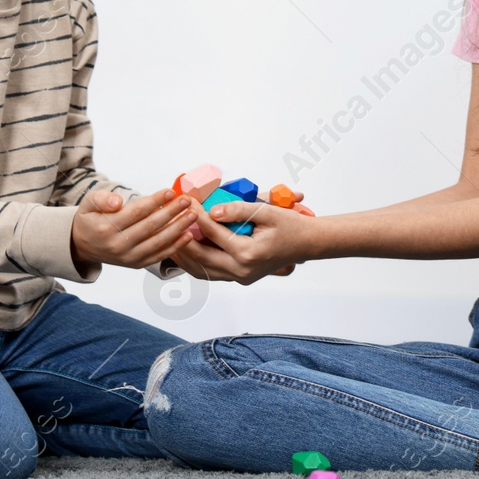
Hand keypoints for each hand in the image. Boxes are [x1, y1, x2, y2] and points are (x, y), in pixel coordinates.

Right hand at [71, 188, 196, 269]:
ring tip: (192, 214)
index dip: (155, 201)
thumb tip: (117, 201)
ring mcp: (128, 257)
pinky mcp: (136, 264)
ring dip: (178, 228)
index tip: (170, 191)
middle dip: (171, 212)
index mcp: (106, 228)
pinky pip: (159, 255)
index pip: (136, 212)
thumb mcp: (88, 203)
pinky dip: (175, 246)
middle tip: (187, 200)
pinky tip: (188, 235)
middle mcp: (118, 245)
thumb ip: (101, 199)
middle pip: (150, 226)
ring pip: (158, 242)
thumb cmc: (90, 219)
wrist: (83, 245)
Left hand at [171, 198, 312, 284]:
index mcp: (248, 254)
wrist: (308, 243)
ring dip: (186, 255)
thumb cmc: (292, 226)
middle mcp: (242, 270)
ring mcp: (241, 277)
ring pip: (203, 270)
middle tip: (170, 221)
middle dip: (183, 237)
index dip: (197, 215)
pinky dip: (198, 262)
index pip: (213, 233)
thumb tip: (212, 211)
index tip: (186, 201)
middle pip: (201, 256)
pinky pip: (212, 272)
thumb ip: (238, 210)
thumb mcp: (266, 212)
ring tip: (171, 239)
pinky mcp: (241, 277)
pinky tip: (188, 250)